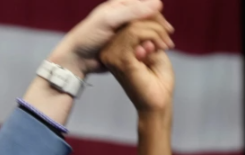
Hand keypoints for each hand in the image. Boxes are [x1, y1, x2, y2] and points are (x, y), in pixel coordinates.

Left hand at [50, 0, 173, 78]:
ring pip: (145, 31)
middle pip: (147, 18)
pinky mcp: (122, 44)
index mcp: (120, 4)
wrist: (76, 59)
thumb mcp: (109, 21)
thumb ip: (133, 12)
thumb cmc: (88, 36)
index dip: (157, 15)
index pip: (145, 5)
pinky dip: (147, 48)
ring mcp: (123, 30)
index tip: (166, 28)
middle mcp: (123, 15)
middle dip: (159, 29)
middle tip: (169, 41)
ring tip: (164, 49)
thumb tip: (158, 3)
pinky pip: (138, 43)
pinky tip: (153, 55)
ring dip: (155, 39)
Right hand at [100, 21, 175, 114]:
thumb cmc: (157, 80)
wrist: (158, 102)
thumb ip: (147, 33)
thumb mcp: (153, 49)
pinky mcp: (121, 60)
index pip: (126, 22)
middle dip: (154, 23)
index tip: (165, 31)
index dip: (148, 20)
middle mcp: (109, 52)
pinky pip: (135, 34)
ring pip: (133, 25)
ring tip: (166, 44)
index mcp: (114, 49)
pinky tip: (161, 47)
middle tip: (168, 37)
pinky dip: (154, 35)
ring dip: (156, 30)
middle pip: (129, 20)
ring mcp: (113, 57)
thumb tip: (145, 16)